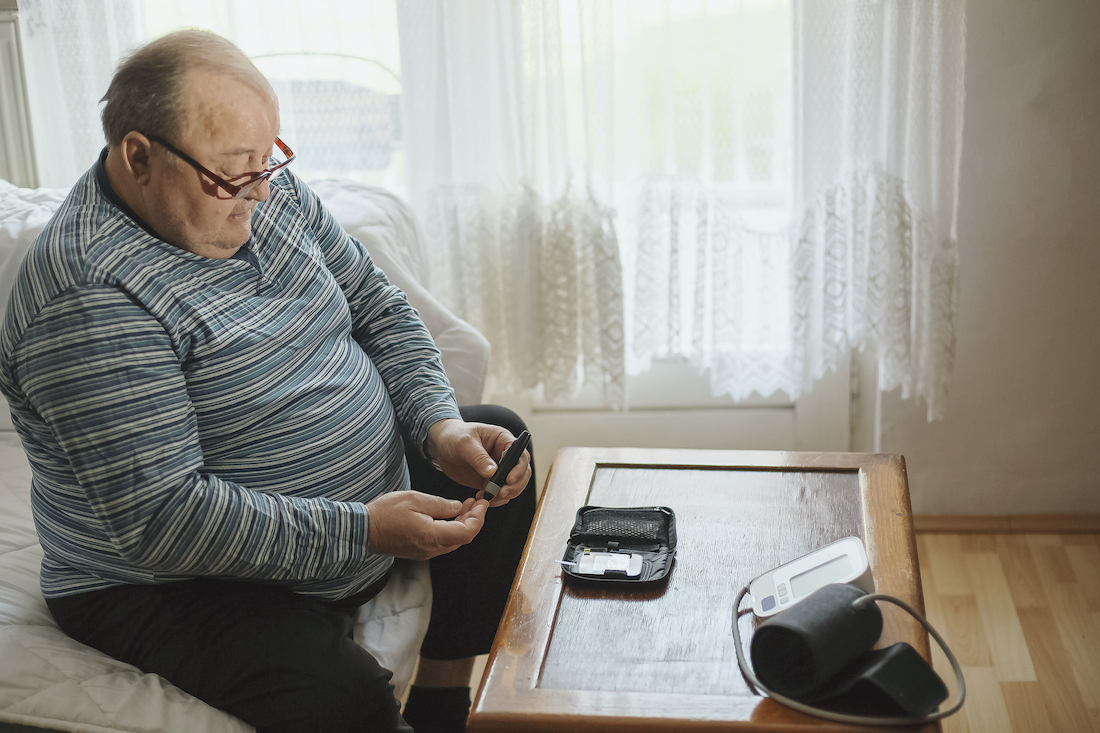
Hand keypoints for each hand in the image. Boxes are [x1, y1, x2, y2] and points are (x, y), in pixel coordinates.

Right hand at [366, 490, 486, 560]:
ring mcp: (425, 552)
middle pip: (463, 538)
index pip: (467, 532)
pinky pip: (442, 542)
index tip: (481, 503)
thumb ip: (440, 505)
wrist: (363, 530)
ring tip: (464, 506)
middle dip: (473, 519)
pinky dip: (451, 529)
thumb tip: (457, 508)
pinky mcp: (419, 550)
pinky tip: (449, 516)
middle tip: (475, 502)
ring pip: (454, 540)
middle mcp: (432, 549)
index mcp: (433, 536)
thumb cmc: (385, 513)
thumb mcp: (416, 500)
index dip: (479, 517)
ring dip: (463, 524)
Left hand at [426, 418, 532, 506]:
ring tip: (489, 496)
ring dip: (506, 495)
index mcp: (503, 440)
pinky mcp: (490, 481)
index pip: (520, 455)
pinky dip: (496, 499)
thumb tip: (493, 472)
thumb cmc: (454, 436)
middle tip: (501, 493)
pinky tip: (483, 497)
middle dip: (515, 485)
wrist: (441, 446)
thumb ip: (479, 457)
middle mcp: (505, 455)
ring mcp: (499, 470)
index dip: (519, 468)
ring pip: (514, 486)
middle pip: (523, 473)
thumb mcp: (465, 443)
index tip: (509, 479)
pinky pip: (500, 493)